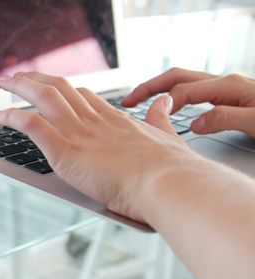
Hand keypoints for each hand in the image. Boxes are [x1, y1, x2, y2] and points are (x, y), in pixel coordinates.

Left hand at [0, 72, 204, 221]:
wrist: (167, 183)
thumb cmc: (171, 169)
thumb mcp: (167, 135)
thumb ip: (159, 118)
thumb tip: (163, 102)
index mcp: (115, 120)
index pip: (84, 96)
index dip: (64, 90)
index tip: (52, 87)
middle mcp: (94, 121)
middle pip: (60, 88)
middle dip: (37, 78)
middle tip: (20, 77)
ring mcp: (78, 133)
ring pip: (43, 97)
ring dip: (20, 87)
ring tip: (4, 83)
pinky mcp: (65, 151)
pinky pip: (31, 125)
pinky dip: (12, 116)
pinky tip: (0, 115)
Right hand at [123, 68, 254, 136]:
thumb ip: (225, 119)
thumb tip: (195, 122)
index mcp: (229, 87)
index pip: (184, 93)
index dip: (162, 105)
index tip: (144, 119)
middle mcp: (226, 84)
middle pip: (178, 78)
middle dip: (150, 87)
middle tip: (127, 100)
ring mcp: (228, 89)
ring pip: (184, 83)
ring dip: (160, 90)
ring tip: (140, 102)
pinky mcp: (230, 98)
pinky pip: (194, 92)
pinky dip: (174, 97)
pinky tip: (170, 109)